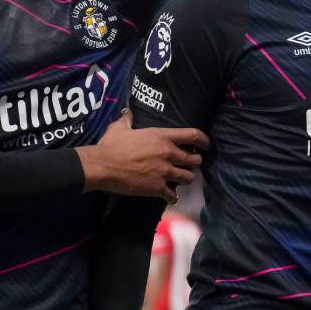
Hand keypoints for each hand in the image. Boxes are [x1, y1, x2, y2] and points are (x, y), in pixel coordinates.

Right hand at [79, 112, 208, 201]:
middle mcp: (168, 154)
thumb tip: (127, 112)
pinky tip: (169, 197)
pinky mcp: (158, 188)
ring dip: (185, 179)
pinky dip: (172, 197)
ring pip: (188, 178)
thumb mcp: (119, 128)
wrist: (103, 166)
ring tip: (180, 179)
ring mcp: (165, 172)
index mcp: (162, 137)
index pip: (192, 135)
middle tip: (190, 164)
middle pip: (194, 160)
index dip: (203, 140)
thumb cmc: (111, 145)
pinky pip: (173, 195)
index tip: (207, 144)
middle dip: (194, 163)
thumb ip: (127, 119)